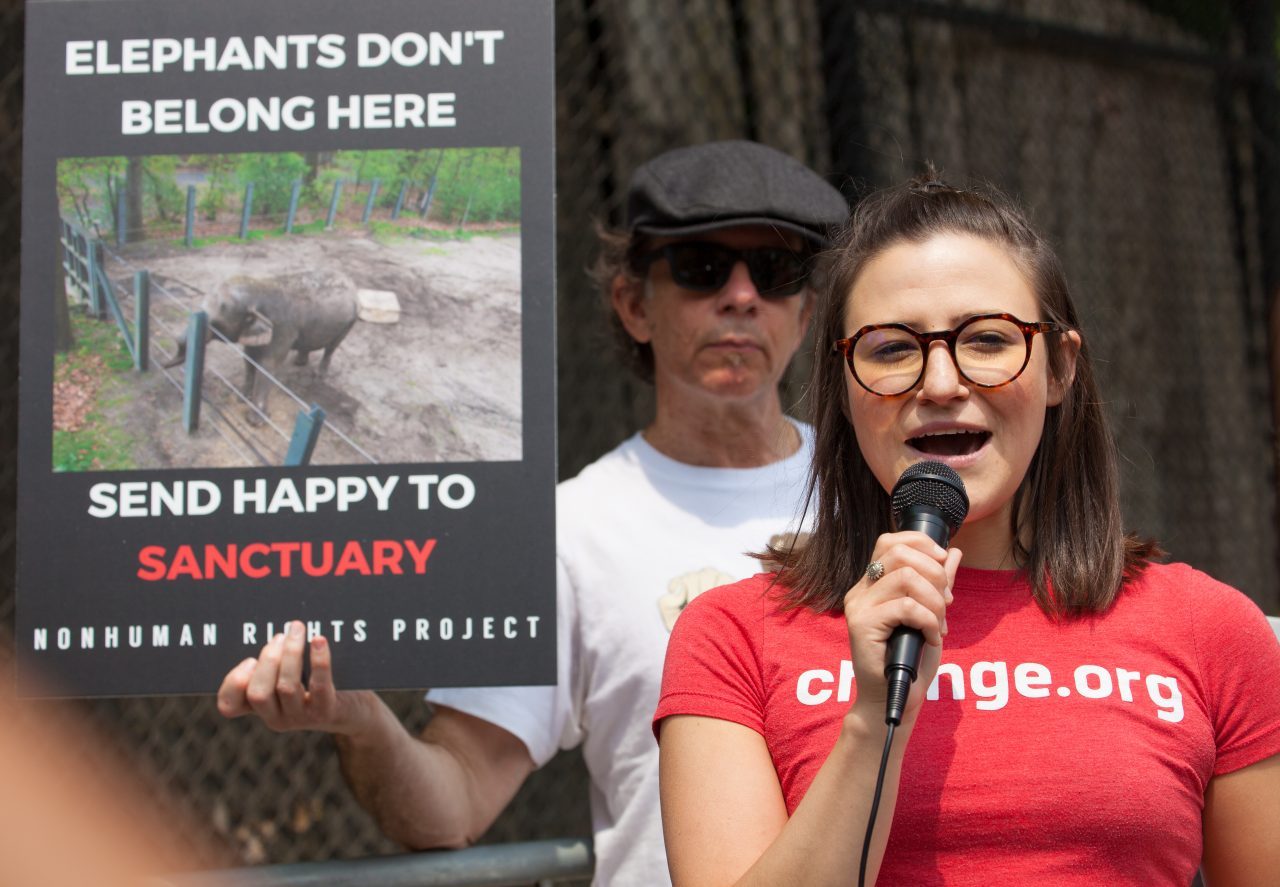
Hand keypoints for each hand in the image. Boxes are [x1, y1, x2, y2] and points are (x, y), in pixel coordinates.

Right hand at [217, 620, 377, 734]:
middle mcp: (276, 718)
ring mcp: (300, 718)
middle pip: (258, 692)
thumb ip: (274, 662)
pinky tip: (319, 640)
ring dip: (291, 653)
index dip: (233, 682)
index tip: (249, 660)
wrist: (355, 712)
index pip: (229, 705)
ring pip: (286, 687)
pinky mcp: (326, 711)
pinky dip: (318, 660)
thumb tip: (272, 630)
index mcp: (262, 707)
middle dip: (268, 658)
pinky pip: (319, 685)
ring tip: (298, 630)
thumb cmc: (318, 686)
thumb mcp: (292, 677)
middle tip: (280, 636)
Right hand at [843, 532, 961, 725]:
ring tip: (939, 623)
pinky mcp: (862, 625)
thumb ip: (939, 585)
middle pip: (898, 552)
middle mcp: (861, 590)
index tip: (943, 562)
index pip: (890, 541)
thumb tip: (954, 553)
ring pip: (906, 576)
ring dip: (934, 600)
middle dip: (934, 572)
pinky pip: (906, 607)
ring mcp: (859, 606)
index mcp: (873, 584)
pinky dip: (928, 620)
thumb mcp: (931, 615)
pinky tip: (931, 637)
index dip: (921, 543)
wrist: (893, 700)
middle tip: (945, 602)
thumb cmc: (910, 662)